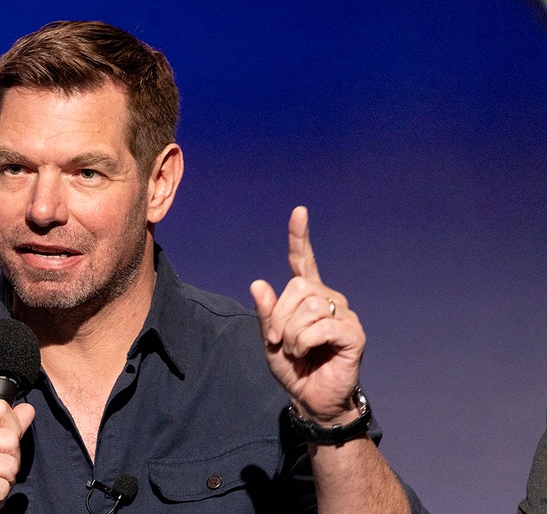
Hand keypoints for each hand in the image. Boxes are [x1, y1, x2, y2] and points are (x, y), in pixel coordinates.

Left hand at [250, 206, 364, 424]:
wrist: (312, 400)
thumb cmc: (294, 369)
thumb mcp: (270, 340)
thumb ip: (266, 314)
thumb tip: (259, 284)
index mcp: (308, 298)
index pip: (304, 261)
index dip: (300, 237)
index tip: (299, 212)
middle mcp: (329, 299)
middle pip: (298, 286)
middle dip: (279, 315)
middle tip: (279, 340)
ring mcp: (344, 314)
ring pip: (307, 306)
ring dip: (291, 333)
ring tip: (295, 350)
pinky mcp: (353, 333)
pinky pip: (321, 326)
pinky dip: (304, 342)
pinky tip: (306, 354)